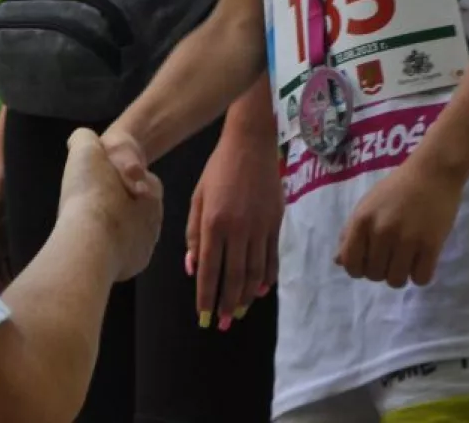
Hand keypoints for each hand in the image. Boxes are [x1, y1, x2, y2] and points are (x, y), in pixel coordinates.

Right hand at [58, 128, 162, 281]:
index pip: (140, 179)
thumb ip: (84, 139)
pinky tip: (91, 246)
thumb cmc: (90, 194)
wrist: (87, 242)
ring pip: (129, 234)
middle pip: (134, 209)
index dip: (116, 179)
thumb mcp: (85, 148)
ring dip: (112, 230)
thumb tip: (81, 140)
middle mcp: (155, 219)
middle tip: (89, 206)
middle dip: (116, 207)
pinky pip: (122, 256)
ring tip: (87, 227)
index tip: (96, 183)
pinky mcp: (135, 267)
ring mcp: (147, 246)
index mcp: (152, 189)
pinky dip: (109, 252)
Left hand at [187, 130, 279, 329]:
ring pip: (255, 272)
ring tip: (238, 313)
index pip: (209, 269)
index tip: (203, 316)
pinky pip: (272, 258)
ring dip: (246, 296)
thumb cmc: (217, 169)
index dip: (206, 295)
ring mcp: (260, 228)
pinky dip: (266, 278)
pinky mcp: (276, 223)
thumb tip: (192, 268)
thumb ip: (193, 234)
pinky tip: (259, 291)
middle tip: (222, 323)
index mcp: (214, 223)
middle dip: (227, 304)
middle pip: (234, 276)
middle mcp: (238, 229)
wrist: (250, 144)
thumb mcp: (197, 198)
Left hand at [335, 158, 463, 287]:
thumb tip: (339, 261)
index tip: (368, 263)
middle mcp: (382, 231)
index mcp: (362, 221)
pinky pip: (421, 279)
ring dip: (400, 275)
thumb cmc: (397, 188)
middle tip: (391, 256)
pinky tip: (421, 261)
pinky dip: (420, 275)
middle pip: (374, 275)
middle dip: (381, 270)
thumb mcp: (366, 205)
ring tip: (406, 259)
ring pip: (396, 281)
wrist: (432, 172)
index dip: (358, 269)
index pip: (350, 263)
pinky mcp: (431, 245)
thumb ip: (350, 232)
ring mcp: (407, 239)